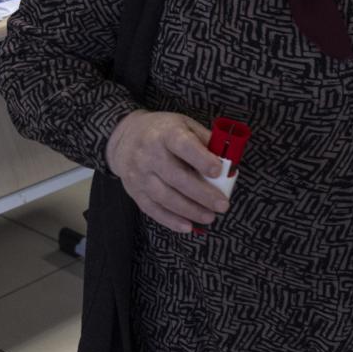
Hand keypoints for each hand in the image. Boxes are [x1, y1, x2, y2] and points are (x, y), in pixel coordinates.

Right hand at [107, 110, 229, 233]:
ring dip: (189, 210)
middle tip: (222, 205)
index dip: (201, 159)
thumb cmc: (163, 131)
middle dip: (202, 194)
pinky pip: (152, 209)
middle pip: (176, 177)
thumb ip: (205, 141)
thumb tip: (228, 163)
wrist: (125, 137)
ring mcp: (139, 174)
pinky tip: (188, 226)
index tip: (219, 171)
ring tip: (209, 217)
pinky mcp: (134, 191)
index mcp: (166, 133)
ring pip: (165, 197)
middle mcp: (149, 154)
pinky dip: (170, 220)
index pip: (183, 145)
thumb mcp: (184, 125)